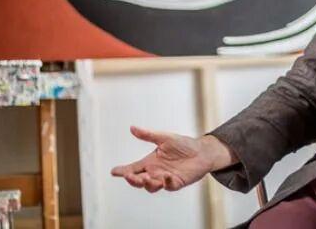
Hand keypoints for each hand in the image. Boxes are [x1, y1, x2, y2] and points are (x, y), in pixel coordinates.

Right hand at [111, 126, 236, 192]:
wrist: (202, 151)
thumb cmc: (183, 144)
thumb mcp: (165, 138)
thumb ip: (148, 135)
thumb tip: (132, 128)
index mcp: (150, 162)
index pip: (133, 168)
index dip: (123, 171)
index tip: (113, 172)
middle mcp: (155, 172)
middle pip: (139, 180)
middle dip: (133, 180)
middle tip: (130, 176)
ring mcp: (165, 179)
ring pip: (151, 186)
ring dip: (148, 183)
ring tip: (147, 178)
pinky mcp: (177, 183)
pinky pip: (169, 186)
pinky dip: (167, 183)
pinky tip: (167, 177)